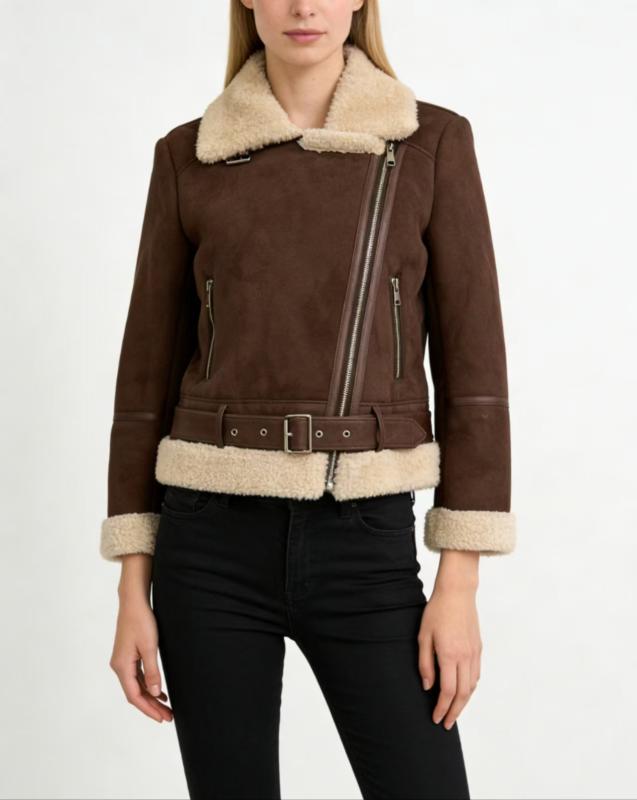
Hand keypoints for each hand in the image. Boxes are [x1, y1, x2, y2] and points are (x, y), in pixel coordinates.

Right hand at [109, 576, 172, 723]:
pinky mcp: (128, 656)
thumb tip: (154, 693)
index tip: (161, 718)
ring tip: (166, 708)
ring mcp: (123, 661)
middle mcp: (119, 666)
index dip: (148, 709)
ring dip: (150, 697)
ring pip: (136, 686)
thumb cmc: (141, 621)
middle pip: (135, 694)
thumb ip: (152, 671)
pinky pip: (137, 677)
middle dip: (151, 707)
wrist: (133, 602)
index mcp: (122, 666)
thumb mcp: (150, 647)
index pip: (134, 696)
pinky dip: (147, 686)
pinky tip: (159, 691)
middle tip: (168, 717)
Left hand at [417, 551, 481, 729]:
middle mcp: (465, 657)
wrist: (458, 593)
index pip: (447, 691)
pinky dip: (470, 688)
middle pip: (462, 694)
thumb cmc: (437, 611)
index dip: (442, 708)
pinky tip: (463, 691)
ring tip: (454, 711)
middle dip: (454, 712)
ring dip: (463, 702)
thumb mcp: (423, 636)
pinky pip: (476, 675)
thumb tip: (427, 686)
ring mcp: (474, 653)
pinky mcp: (478, 648)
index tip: (436, 718)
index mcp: (449, 655)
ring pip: (472, 686)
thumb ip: (425, 663)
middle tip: (446, 724)